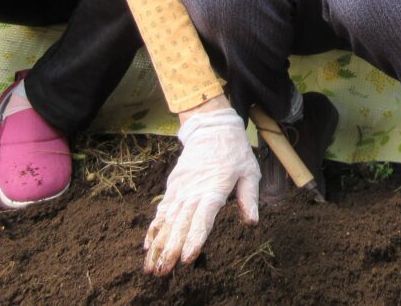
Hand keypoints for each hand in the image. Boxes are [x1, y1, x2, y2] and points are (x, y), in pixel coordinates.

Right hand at [143, 107, 259, 275]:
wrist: (211, 127)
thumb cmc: (234, 151)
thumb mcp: (249, 171)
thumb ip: (249, 197)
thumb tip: (252, 222)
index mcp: (214, 189)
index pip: (202, 218)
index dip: (194, 239)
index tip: (186, 259)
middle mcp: (194, 191)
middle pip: (180, 224)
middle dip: (170, 250)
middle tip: (162, 272)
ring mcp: (180, 189)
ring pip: (167, 221)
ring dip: (158, 244)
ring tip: (150, 266)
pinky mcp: (173, 187)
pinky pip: (161, 211)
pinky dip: (154, 229)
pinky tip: (147, 246)